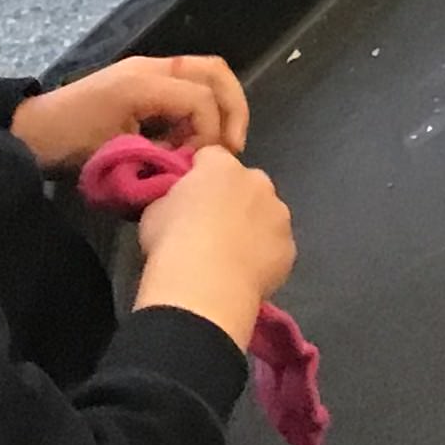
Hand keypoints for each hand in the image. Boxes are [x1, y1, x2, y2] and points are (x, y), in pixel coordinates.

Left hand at [11, 54, 249, 169]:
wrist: (29, 131)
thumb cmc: (67, 143)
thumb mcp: (114, 155)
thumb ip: (159, 157)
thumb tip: (193, 169)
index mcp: (144, 82)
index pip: (201, 100)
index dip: (209, 134)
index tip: (195, 165)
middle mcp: (152, 68)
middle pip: (216, 72)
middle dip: (233, 109)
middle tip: (232, 147)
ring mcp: (148, 70)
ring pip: (207, 74)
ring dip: (219, 108)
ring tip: (213, 145)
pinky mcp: (143, 81)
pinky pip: (189, 84)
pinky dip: (200, 110)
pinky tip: (189, 140)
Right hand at [134, 146, 297, 349]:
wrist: (204, 287)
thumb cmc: (172, 244)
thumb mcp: (154, 212)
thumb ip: (172, 198)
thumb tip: (177, 204)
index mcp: (222, 167)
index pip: (212, 157)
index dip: (199, 174)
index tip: (189, 194)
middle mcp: (258, 183)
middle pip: (247, 183)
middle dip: (233, 198)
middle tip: (210, 226)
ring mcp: (279, 215)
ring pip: (267, 214)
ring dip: (253, 226)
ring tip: (228, 255)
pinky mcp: (290, 248)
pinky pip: (276, 246)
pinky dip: (264, 255)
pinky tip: (244, 273)